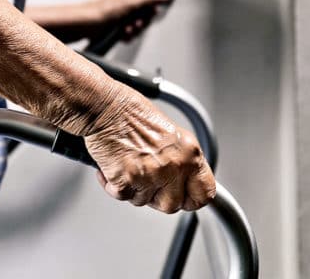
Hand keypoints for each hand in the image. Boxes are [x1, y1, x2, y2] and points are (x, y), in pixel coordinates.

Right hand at [84, 90, 215, 213]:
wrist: (105, 106)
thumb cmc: (130, 112)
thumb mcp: (170, 133)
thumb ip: (179, 159)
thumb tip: (179, 180)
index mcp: (190, 152)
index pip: (204, 193)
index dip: (191, 199)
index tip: (183, 198)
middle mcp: (174, 165)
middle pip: (172, 205)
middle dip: (156, 197)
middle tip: (144, 181)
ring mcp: (150, 175)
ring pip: (143, 201)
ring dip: (132, 189)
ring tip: (125, 165)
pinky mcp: (127, 180)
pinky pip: (122, 196)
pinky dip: (112, 184)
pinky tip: (111, 167)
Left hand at [87, 0, 172, 41]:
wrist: (84, 25)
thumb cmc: (103, 11)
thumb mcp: (132, 3)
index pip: (150, 2)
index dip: (149, 12)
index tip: (145, 16)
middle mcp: (125, 3)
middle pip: (144, 16)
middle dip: (140, 23)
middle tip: (134, 24)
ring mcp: (120, 15)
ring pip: (136, 26)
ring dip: (133, 31)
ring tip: (125, 31)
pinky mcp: (114, 26)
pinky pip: (127, 33)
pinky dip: (126, 36)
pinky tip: (121, 36)